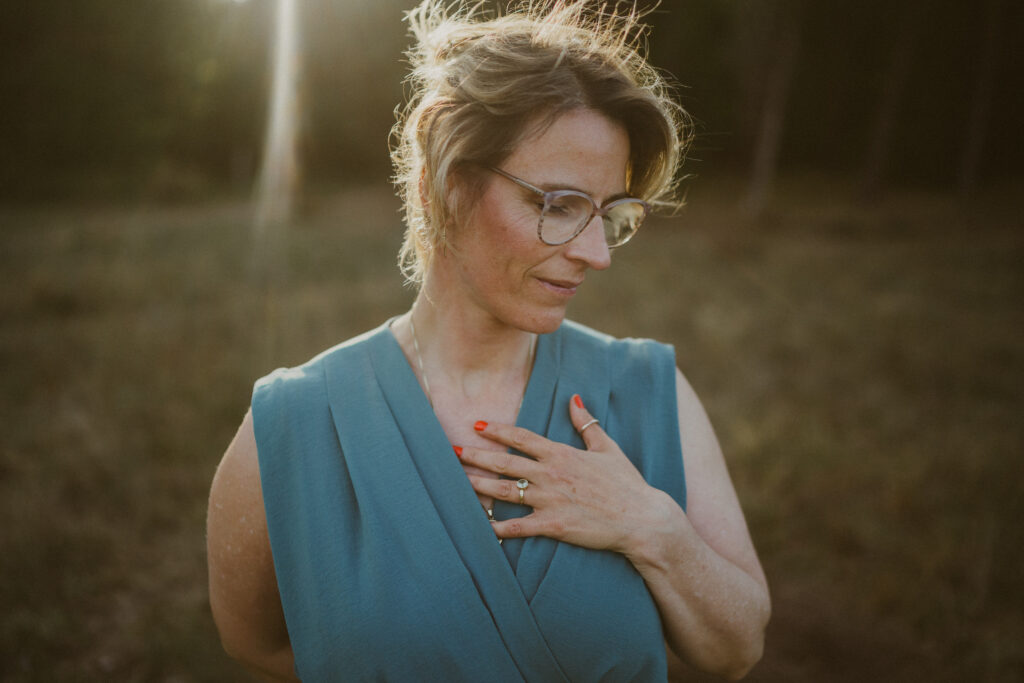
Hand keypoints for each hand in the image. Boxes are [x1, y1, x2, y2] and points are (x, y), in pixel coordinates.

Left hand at [458, 394, 669, 554]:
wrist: (642, 519)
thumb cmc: (627, 484)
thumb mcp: (607, 448)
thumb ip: (586, 424)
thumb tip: (575, 399)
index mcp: (561, 454)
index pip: (521, 438)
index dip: (497, 430)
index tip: (477, 425)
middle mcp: (551, 475)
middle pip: (505, 463)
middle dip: (476, 456)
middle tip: (453, 451)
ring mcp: (550, 501)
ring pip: (505, 492)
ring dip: (479, 486)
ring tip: (458, 481)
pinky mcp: (553, 526)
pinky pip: (518, 527)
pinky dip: (498, 527)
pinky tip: (481, 526)